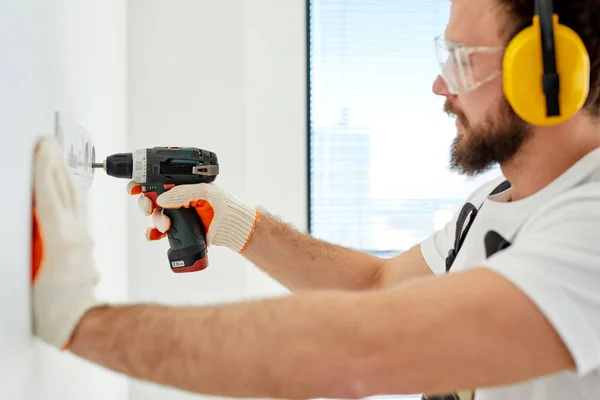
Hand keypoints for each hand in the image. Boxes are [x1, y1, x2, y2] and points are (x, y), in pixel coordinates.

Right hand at [32, 135, 101, 349]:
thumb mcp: (24, 273)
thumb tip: (23, 217)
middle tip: (48, 144)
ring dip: (62, 177)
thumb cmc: (50, 307)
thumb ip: (26, 242)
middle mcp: (76, 234)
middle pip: (64, 191)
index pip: (49, 194)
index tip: (42, 147)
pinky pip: (74, 213)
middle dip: (55, 164)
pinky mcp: (84, 244)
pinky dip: (66, 195)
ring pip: (72, 200)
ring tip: (54, 159)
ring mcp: (83, 238)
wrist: (78, 321)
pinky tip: (63, 190)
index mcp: (60, 238)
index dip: (44, 168)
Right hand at [128, 181, 258, 252]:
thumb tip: (161, 199)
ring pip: (154, 216)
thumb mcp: (205, 192)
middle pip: (150, 198)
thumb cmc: (224, 204)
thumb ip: (183, 192)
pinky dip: (152, 234)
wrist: (233, 227)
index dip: (141, 183)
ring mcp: (176, 215)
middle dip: (144, 203)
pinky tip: (154, 236)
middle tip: (149, 209)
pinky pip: (158, 232)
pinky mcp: (178, 230)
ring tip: (166, 225)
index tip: (133, 189)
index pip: (156, 180)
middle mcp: (176, 198)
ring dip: (154, 220)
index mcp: (181, 185)